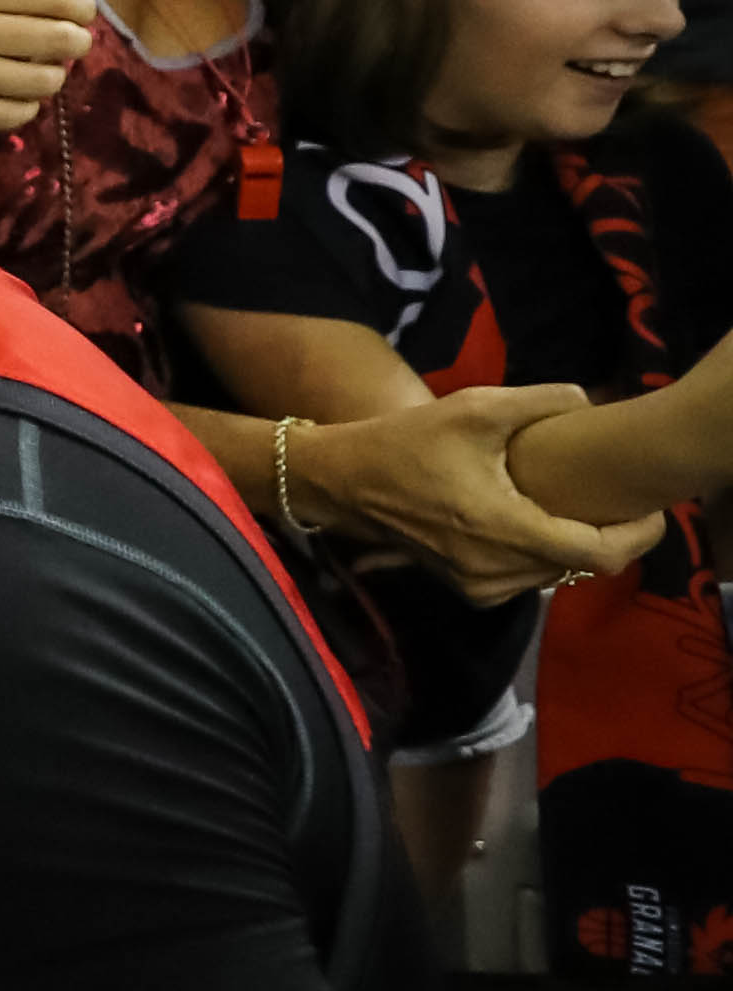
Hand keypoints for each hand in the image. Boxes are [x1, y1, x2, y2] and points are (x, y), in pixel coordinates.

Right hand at [0, 0, 97, 138]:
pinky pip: (8, 116)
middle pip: (58, 38)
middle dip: (75, 42)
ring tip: (35, 70)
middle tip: (63, 43)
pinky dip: (23, 108)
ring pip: (40, 81)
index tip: (77, 12)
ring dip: (50, 76)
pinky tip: (13, 97)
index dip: (81, 6)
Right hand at [293, 389, 668, 606]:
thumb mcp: (474, 407)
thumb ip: (541, 401)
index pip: (599, 552)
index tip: (652, 510)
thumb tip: (587, 401)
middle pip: (584, 566)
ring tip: (578, 510)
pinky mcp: (467, 589)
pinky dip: (543, 556)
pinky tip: (537, 523)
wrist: (339, 482)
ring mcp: (481, 586)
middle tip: (615, 501)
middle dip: (609, 536)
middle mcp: (497, 571)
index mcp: (505, 530)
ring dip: (574, 547)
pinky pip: (527, 578)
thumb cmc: (404, 444)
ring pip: (556, 574)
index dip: (637, 535)